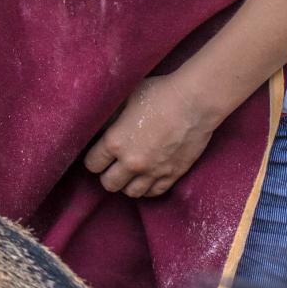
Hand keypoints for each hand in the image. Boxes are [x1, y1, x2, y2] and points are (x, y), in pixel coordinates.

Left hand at [83, 73, 223, 197]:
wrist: (194, 102)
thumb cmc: (158, 95)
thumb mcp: (124, 100)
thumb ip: (108, 119)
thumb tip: (98, 129)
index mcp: (116, 142)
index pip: (92, 164)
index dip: (92, 159)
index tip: (97, 154)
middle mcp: (132, 162)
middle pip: (108, 184)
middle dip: (106, 175)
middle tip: (111, 165)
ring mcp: (154, 171)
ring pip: (131, 193)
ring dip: (126, 184)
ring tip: (128, 173)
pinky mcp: (173, 175)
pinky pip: (154, 193)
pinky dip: (146, 188)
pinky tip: (145, 177)